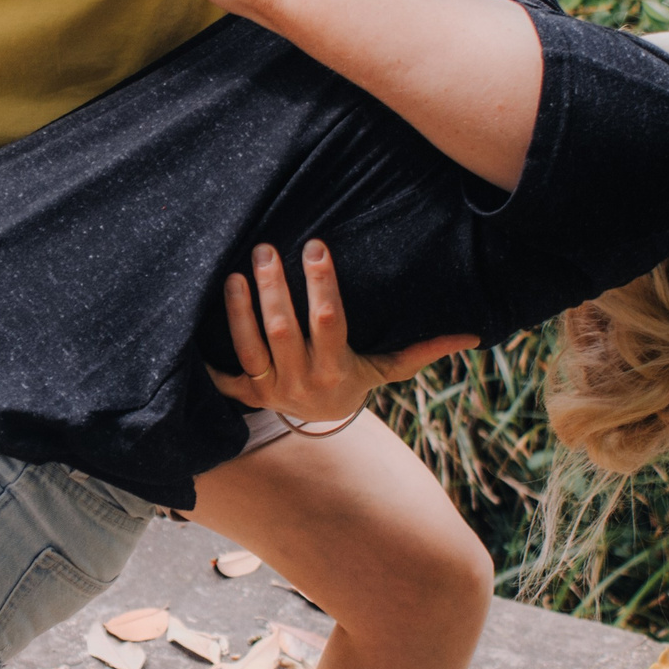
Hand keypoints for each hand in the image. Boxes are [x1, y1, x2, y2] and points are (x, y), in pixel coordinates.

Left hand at [208, 239, 475, 421]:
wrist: (318, 422)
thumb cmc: (354, 380)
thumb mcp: (387, 369)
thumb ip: (422, 350)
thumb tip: (474, 335)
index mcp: (336, 371)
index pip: (329, 322)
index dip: (322, 285)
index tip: (317, 247)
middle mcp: (300, 382)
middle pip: (284, 331)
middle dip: (275, 289)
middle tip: (267, 248)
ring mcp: (269, 390)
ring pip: (249, 347)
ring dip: (240, 311)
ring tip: (236, 274)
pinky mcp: (243, 395)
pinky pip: (220, 376)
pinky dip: (206, 355)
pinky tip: (194, 319)